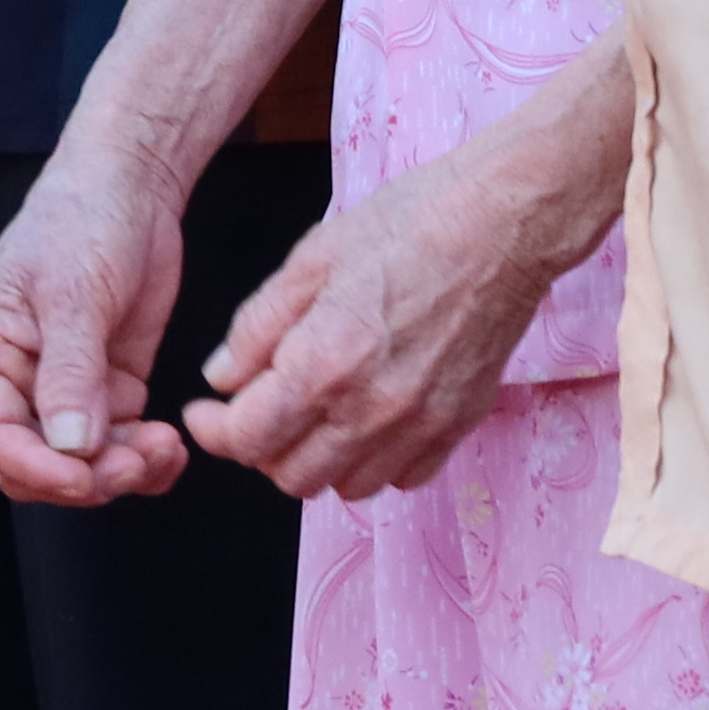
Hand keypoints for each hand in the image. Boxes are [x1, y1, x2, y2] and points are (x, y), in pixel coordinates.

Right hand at [0, 142, 199, 506]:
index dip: (34, 468)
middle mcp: (18, 379)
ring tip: (165, 446)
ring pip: (81, 466)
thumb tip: (70, 446)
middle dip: (85, 477)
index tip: (85, 476)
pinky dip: (145, 459)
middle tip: (136, 460)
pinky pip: (119, 447)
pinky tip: (171, 446)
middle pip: (34, 465)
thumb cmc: (82, 218)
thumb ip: (70, 372)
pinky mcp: (109, 391)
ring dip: (123, 471)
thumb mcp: (74, 292)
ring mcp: (65, 389)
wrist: (131, 188)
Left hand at [185, 138, 572, 499]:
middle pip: (292, 477)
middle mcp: (371, 410)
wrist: (502, 223)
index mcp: (323, 363)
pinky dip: (375, 459)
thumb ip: (258, 325)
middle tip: (261, 405)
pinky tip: (369, 414)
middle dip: (263, 446)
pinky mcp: (458, 426)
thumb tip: (222, 375)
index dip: (215, 429)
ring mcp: (420, 425)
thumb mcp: (312, 257)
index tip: (207, 412)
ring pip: (346, 487)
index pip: (248, 439)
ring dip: (318, 458)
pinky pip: (403, 476)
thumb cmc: (409, 223)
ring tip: (316, 410)